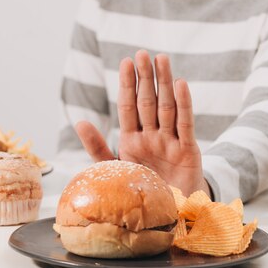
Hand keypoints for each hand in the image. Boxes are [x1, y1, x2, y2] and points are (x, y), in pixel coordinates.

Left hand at [75, 50, 209, 197]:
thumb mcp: (116, 169)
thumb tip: (80, 121)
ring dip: (164, 83)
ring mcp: (170, 141)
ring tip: (161, 59)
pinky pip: (185, 124)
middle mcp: (151, 136)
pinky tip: (180, 84)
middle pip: (147, 101)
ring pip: (167, 106)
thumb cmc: (143, 190)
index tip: (125, 62)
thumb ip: (98, 147)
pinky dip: (184, 104)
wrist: (171, 213)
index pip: (128, 107)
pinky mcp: (188, 150)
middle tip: (142, 54)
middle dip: (145, 78)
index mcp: (131, 139)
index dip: (127, 85)